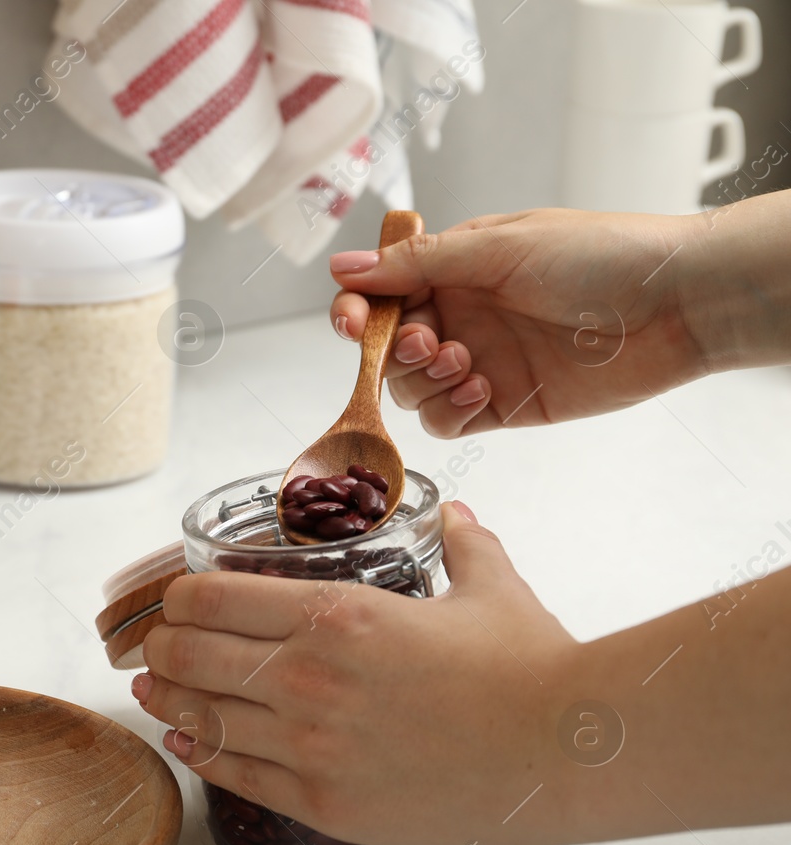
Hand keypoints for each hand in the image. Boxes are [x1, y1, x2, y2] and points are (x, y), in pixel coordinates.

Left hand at [136, 504, 580, 844]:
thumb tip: (457, 518)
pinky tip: (185, 743)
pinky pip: (235, 775)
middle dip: (162, 648)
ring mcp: (308, 746)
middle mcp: (306, 677)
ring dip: (167, 701)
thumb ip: (462, 545)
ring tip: (153, 691)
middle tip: (154, 646)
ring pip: (199, 717)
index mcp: (334, 614)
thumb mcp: (491, 588)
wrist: (571, 756)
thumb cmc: (535, 672)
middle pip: (186, 656)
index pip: (210, 597)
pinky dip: (200, 754)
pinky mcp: (323, 803)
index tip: (176, 600)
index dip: (179, 598)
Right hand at [328, 209, 704, 438]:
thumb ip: (418, 264)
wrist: (675, 302)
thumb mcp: (499, 247)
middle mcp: (461, 315)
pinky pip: (446, 422)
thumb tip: (344, 269)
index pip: (381, 294)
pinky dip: (449, 411)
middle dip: (393, 350)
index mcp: (454, 269)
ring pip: (410, 389)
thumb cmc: (600, 256)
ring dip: (422, 380)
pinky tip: (481, 390)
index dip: (356, 310)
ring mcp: (480, 362)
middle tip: (427, 343)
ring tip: (464, 361)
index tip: (353, 323)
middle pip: (386, 348)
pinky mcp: (504, 404)